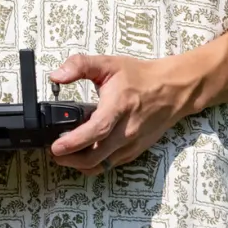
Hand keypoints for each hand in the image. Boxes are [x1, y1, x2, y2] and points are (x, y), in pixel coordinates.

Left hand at [48, 54, 190, 172]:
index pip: (96, 131)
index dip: (74, 142)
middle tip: (54, 153)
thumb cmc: (139, 77)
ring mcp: (133, 144)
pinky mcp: (136, 150)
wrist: (173, 90)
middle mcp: (127, 131)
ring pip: (103, 164)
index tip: (56, 147)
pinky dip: (96, 163)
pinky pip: (113, 164)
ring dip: (82, 164)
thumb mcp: (107, 63)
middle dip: (71, 159)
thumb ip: (79, 65)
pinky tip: (84, 154)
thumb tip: (56, 76)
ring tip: (65, 155)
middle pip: (96, 156)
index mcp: (118, 107)